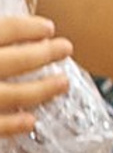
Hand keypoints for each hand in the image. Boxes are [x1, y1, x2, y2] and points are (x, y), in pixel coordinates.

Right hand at [0, 11, 69, 139]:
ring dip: (41, 89)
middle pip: (16, 60)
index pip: (6, 30)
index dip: (29, 28)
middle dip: (44, 54)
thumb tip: (10, 32)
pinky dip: (13, 125)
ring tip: (63, 83)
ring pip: (12, 94)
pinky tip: (31, 121)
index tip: (48, 27)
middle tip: (66, 48)